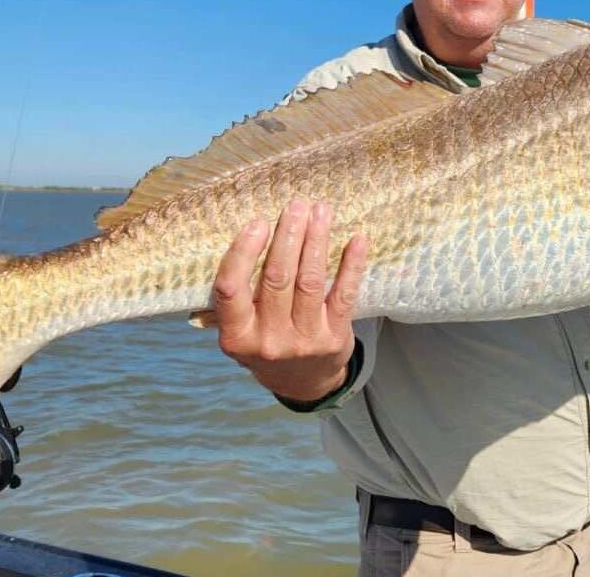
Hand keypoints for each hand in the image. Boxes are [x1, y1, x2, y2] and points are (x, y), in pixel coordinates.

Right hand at [213, 200, 367, 402]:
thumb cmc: (266, 341)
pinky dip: (352, 265)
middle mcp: (268, 340)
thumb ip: (241, 295)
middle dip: (288, 236)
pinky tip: (358, 240)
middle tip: (296, 205)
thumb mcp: (242, 328)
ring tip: (321, 211)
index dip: (244, 252)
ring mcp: (303, 341)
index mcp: (237, 336)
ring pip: (310, 281)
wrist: (302, 383)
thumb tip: (254, 232)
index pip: (231, 288)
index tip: (259, 223)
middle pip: (277, 278)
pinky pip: (344, 294)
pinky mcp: (334, 338)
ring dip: (317, 240)